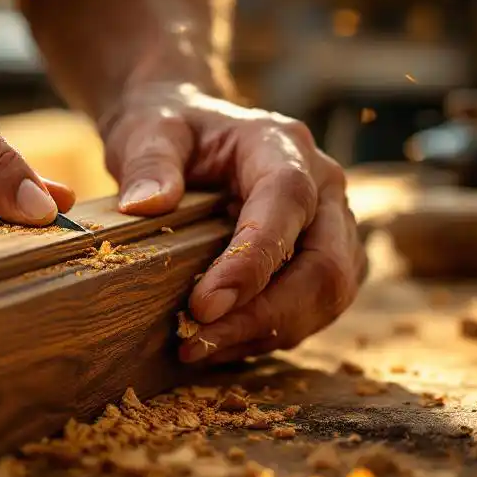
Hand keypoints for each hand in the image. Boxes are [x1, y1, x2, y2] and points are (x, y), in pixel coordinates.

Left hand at [101, 85, 364, 363]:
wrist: (190, 131)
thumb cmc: (172, 129)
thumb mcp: (147, 131)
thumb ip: (148, 162)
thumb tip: (144, 205)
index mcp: (282, 144)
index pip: (287, 202)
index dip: (253, 260)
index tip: (203, 305)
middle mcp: (323, 183)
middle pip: (326, 264)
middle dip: (266, 315)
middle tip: (197, 341)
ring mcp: (333, 223)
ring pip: (330, 294)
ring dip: (267, 332)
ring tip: (200, 348)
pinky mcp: (327, 257)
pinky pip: (317, 307)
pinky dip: (271, 332)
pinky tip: (220, 343)